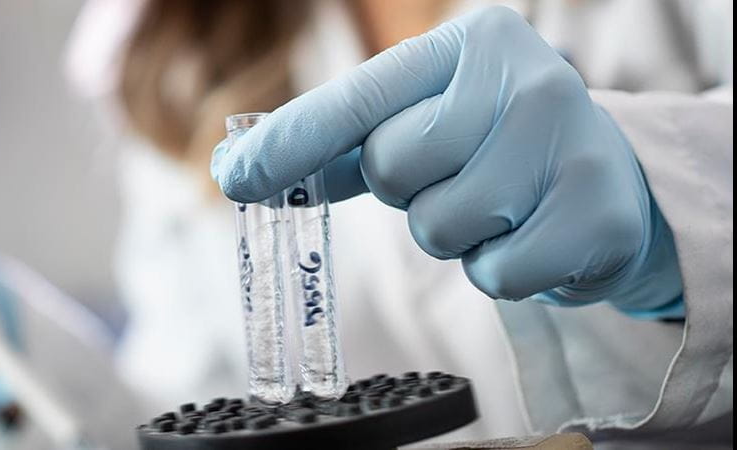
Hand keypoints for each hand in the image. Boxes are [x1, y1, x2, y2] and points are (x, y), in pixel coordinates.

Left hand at [211, 6, 682, 317]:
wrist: (613, 176)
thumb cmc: (488, 144)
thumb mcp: (418, 120)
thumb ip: (332, 144)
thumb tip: (237, 169)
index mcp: (469, 42)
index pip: (356, 100)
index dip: (290, 144)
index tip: (235, 177)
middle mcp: (528, 79)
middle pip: (391, 169)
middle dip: (406, 192)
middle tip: (451, 177)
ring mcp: (573, 143)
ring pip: (439, 227)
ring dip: (450, 235)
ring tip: (492, 206)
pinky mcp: (601, 214)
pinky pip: (495, 273)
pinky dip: (498, 270)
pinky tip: (529, 235)